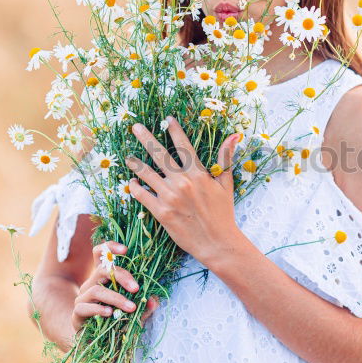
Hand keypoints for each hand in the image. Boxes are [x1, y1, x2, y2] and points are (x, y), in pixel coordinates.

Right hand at [72, 239, 159, 334]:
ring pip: (96, 290)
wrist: (97, 341)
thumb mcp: (135, 312)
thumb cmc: (117, 321)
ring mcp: (82, 298)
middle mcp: (91, 284)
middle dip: (121, 277)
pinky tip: (110, 314)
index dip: (110, 247)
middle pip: (102, 270)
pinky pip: (85, 307)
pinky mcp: (77, 313)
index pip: (100, 254)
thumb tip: (153, 301)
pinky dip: (98, 309)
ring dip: (116, 298)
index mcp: (103, 277)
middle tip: (136, 288)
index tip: (126, 250)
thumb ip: (144, 306)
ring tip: (131, 308)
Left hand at [126, 116, 242, 267]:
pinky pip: (143, 195)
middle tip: (135, 127)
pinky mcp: (161, 212)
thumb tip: (233, 136)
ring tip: (128, 157)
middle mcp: (182, 182)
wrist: (217, 243)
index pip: (184, 146)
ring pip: (147, 174)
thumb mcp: (226, 184)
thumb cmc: (223, 213)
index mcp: (198, 174)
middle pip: (159, 155)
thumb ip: (225, 158)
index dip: (174, 130)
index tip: (167, 119)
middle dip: (146, 138)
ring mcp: (170, 197)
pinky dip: (135, 187)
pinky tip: (132, 183)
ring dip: (136, 164)